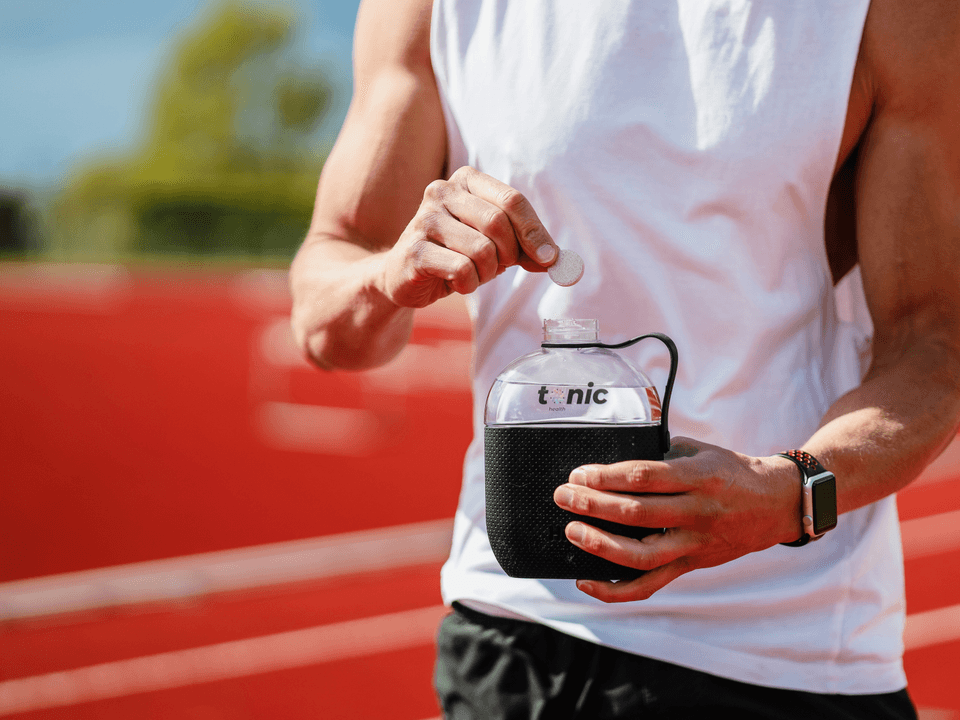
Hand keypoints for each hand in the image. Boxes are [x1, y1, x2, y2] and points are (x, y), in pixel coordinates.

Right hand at [378, 166, 558, 307]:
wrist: (404, 275)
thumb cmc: (455, 254)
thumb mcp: (496, 245)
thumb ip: (526, 248)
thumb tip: (557, 259)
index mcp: (466, 180)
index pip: (512, 200)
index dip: (535, 231)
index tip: (550, 258)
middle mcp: (442, 191)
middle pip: (498, 223)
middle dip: (511, 253)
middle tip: (503, 266)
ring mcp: (424, 219)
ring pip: (482, 249)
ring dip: (488, 272)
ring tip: (474, 274)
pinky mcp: (414, 250)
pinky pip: (462, 270)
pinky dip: (469, 283)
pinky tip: (456, 282)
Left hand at [552, 437, 800, 602]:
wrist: (775, 504)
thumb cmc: (730, 471)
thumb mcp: (699, 451)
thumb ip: (660, 456)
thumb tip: (613, 462)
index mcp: (699, 478)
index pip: (644, 478)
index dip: (607, 477)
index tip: (579, 473)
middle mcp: (697, 513)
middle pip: (637, 514)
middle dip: (593, 505)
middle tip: (563, 496)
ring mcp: (694, 544)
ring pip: (641, 556)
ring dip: (600, 545)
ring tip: (572, 531)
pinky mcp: (690, 566)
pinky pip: (649, 585)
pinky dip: (615, 589)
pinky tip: (586, 581)